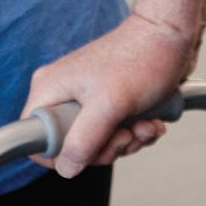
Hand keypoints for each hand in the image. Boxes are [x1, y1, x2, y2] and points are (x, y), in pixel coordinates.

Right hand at [25, 10, 195, 175]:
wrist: (170, 36)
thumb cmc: (140, 57)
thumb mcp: (109, 105)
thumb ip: (83, 140)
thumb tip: (66, 168)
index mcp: (50, 88)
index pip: (35, 140)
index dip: (61, 155)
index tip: (89, 149)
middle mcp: (64, 94)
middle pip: (71, 147)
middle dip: (106, 148)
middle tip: (125, 134)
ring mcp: (86, 98)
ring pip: (97, 144)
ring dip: (126, 141)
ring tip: (143, 124)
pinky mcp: (107, 102)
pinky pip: (114, 133)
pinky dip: (135, 133)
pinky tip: (150, 121)